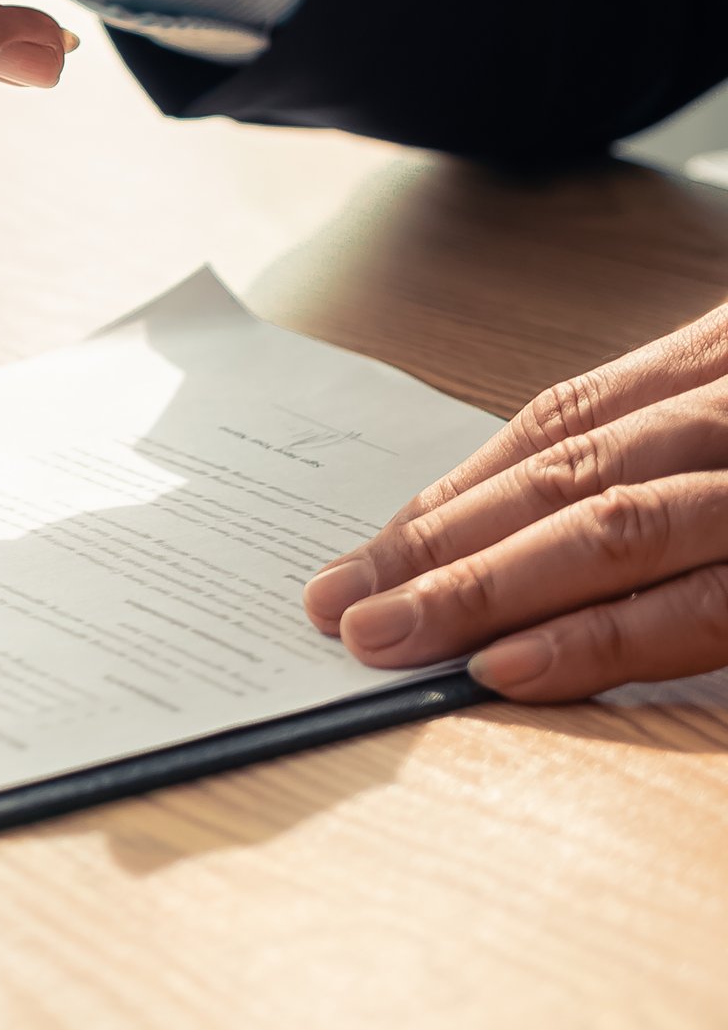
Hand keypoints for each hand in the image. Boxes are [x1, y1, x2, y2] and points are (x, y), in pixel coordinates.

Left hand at [305, 304, 727, 697]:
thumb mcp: (727, 411)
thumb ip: (657, 448)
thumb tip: (513, 531)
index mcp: (712, 362)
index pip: (558, 425)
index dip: (456, 493)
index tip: (366, 554)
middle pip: (565, 476)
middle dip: (445, 549)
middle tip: (340, 607)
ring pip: (616, 529)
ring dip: (492, 591)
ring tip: (394, 640)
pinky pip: (701, 607)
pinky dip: (602, 638)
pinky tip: (511, 667)